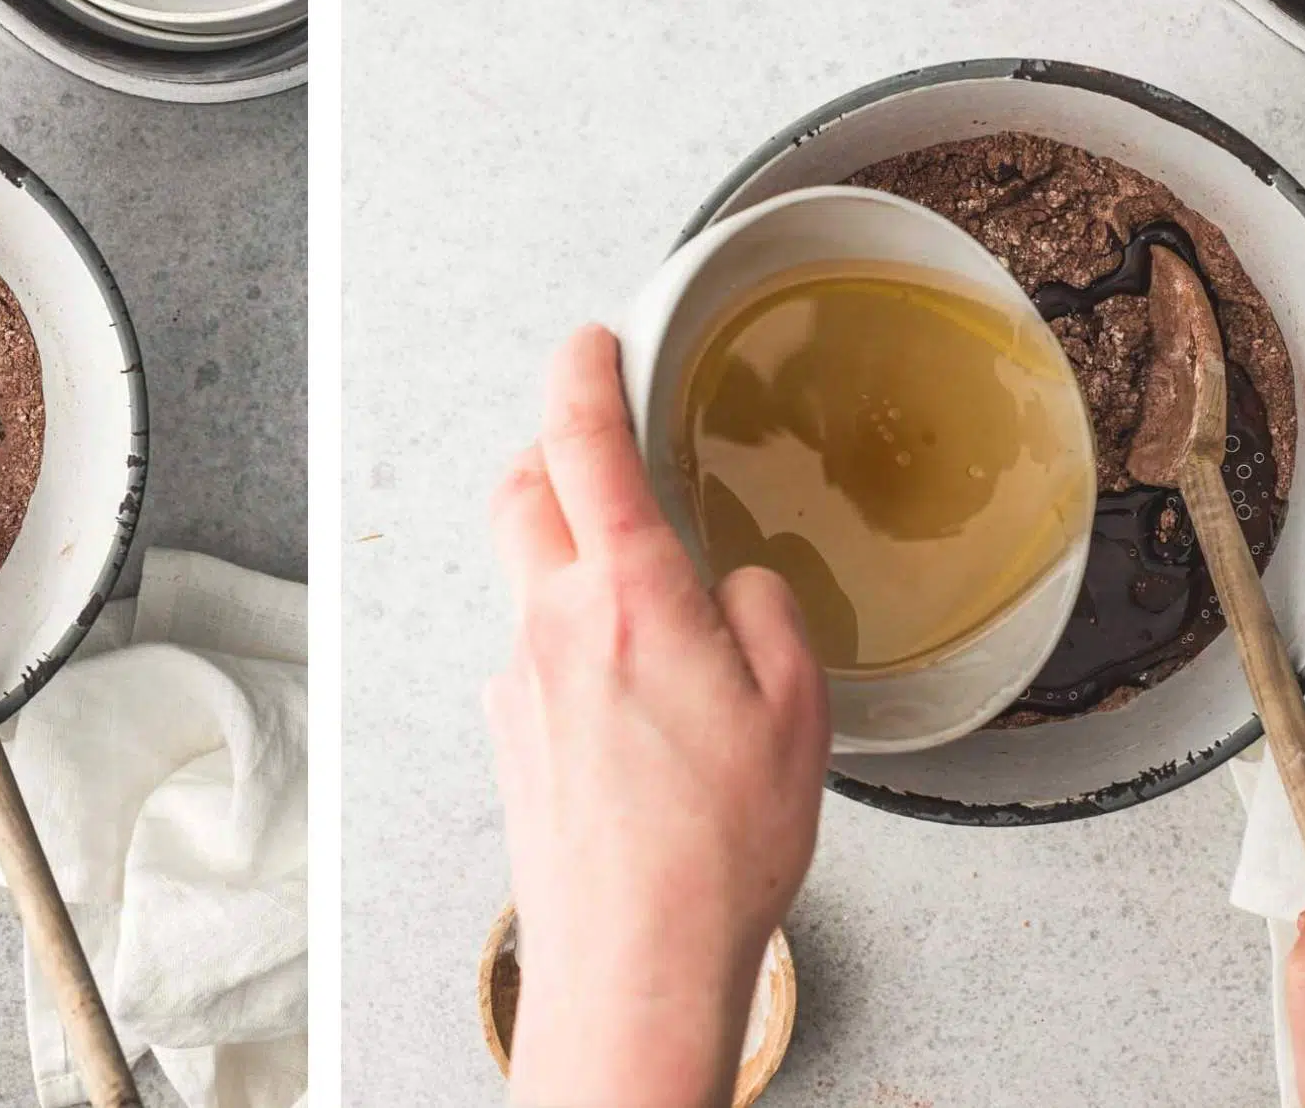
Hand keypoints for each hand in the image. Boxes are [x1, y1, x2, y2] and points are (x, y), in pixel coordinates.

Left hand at [486, 325, 829, 1107]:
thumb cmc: (716, 849)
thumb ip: (762, 616)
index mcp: (628, 596)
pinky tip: (630, 691)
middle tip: (599, 446)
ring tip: (638, 589)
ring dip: (563, 547)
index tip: (591, 341)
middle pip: (519, 490)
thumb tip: (731, 587)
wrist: (632, 963)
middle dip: (549, 448)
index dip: (581, 372)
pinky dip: (569, 634)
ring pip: (523, 572)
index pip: (581, 442)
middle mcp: (553, 623)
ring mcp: (519, 680)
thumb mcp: (794, 712)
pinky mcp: (510, 734)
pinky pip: (533, 649)